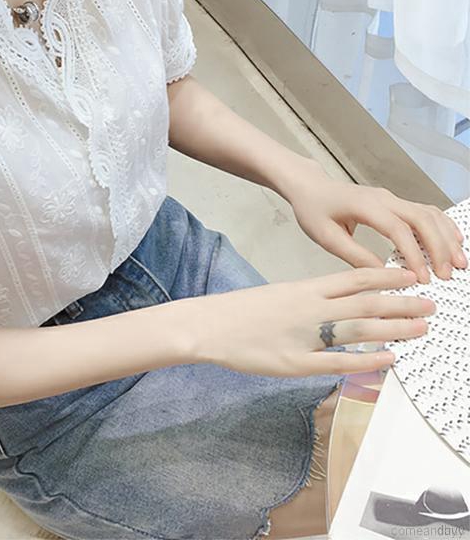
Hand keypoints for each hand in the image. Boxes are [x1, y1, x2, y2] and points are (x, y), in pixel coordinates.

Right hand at [184, 266, 434, 376]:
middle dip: (402, 304)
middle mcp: (310, 309)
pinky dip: (368, 361)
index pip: (354, 279)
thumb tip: (339, 300)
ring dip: (394, 329)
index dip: (386, 278)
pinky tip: (390, 360)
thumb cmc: (241, 310)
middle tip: (431, 305)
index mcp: (304, 289)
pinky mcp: (297, 363)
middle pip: (366, 304)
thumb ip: (309, 298)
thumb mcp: (278, 294)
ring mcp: (305, 336)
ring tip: (422, 328)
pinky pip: (339, 362)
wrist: (209, 325)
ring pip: (359, 330)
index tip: (410, 277)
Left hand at [283, 163, 466, 283]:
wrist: (310, 187)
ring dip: (446, 237)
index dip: (413, 254)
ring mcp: (391, 198)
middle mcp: (383, 198)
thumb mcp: (326, 237)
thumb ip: (354, 256)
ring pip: (428, 214)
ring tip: (459, 263)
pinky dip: (442, 226)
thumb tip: (383, 276)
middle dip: (438, 247)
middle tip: (447, 275)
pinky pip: (425, 211)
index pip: (397, 229)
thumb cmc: (313, 209)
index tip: (422, 278)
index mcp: (365, 205)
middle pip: (422, 219)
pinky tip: (452, 242)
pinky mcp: (394, 202)